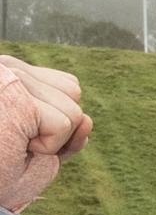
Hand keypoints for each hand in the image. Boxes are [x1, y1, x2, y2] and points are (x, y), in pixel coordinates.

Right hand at [0, 56, 91, 212]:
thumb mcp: (37, 143)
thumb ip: (66, 126)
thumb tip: (87, 120)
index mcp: (6, 72)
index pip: (64, 87)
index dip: (57, 119)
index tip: (23, 135)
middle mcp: (5, 68)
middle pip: (72, 94)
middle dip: (57, 128)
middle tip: (17, 142)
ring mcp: (8, 78)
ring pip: (74, 109)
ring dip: (53, 139)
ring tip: (14, 142)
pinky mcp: (16, 99)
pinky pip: (65, 124)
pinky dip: (49, 147)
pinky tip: (16, 146)